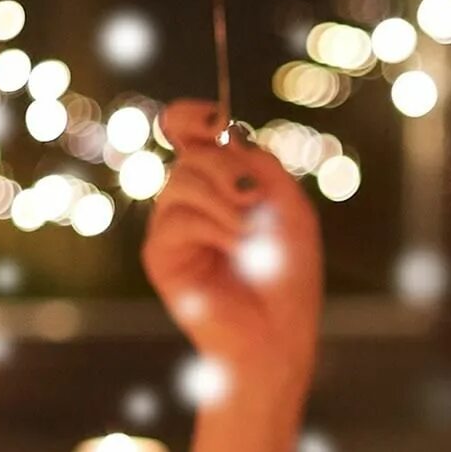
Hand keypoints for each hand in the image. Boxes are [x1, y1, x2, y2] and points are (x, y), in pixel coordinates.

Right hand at [140, 99, 323, 413]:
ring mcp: (171, 227)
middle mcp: (190, 200)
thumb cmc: (287, 276)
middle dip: (227, 170)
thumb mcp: (290, 209)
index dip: (191, 116)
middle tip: (256, 201)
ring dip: (226, 203)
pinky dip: (214, 228)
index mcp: (219, 184)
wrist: (277, 335)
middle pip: (191, 155)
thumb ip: (262, 165)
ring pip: (181, 182)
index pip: (188, 133)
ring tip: (251, 236)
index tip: (212, 116)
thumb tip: (226, 135)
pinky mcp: (160, 256)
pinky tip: (237, 249)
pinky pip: (176, 219)